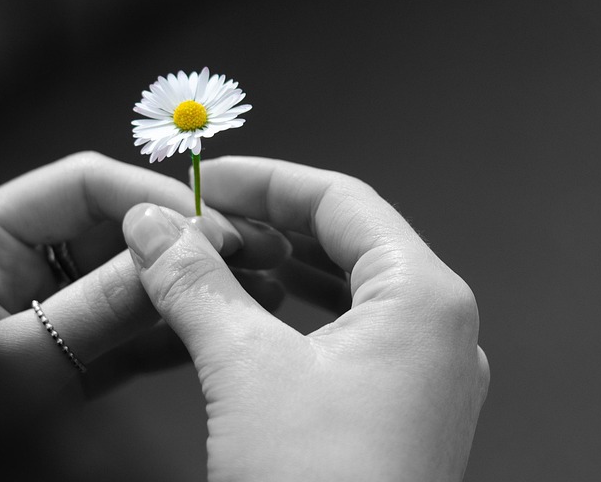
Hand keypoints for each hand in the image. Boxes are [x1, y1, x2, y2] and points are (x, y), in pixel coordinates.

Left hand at [0, 151, 290, 396]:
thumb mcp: (13, 364)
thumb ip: (93, 309)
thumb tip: (172, 256)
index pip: (81, 186)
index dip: (153, 200)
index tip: (214, 228)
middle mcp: (11, 264)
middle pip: (115, 228)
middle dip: (188, 239)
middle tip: (258, 246)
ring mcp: (43, 310)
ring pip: (131, 279)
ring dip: (193, 283)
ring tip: (263, 286)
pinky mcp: (66, 358)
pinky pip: (127, 331)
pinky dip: (175, 330)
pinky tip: (222, 329)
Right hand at [122, 156, 489, 481]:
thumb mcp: (242, 366)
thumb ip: (197, 281)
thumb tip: (156, 223)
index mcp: (426, 298)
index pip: (342, 201)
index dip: (265, 180)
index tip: (204, 179)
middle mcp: (444, 333)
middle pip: (352, 241)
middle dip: (272, 223)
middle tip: (203, 218)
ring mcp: (433, 381)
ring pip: (354, 292)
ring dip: (286, 270)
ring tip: (222, 261)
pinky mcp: (409, 420)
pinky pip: (357, 340)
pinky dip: (303, 317)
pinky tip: (256, 322)